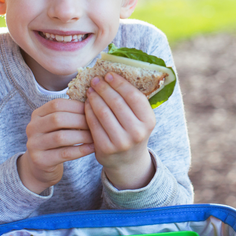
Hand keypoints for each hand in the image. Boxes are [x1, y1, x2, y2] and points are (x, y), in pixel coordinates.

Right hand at [18, 99, 94, 193]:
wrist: (41, 166)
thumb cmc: (55, 141)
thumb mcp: (58, 125)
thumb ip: (70, 114)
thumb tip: (92, 103)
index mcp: (37, 114)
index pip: (57, 104)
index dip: (76, 106)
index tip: (92, 109)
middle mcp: (32, 128)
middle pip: (58, 119)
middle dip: (80, 121)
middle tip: (96, 124)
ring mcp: (34, 145)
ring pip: (60, 137)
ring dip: (82, 136)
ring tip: (95, 136)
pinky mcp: (40, 160)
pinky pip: (64, 154)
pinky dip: (80, 150)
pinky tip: (92, 148)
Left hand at [84, 72, 155, 189]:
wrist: (127, 161)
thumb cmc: (132, 132)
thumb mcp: (140, 119)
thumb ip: (131, 101)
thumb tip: (113, 75)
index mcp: (149, 121)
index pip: (133, 96)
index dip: (119, 83)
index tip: (109, 74)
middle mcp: (137, 132)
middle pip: (117, 102)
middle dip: (104, 88)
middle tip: (96, 80)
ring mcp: (121, 142)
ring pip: (103, 112)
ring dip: (94, 98)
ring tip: (90, 90)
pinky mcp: (106, 148)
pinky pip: (94, 124)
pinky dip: (88, 111)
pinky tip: (86, 104)